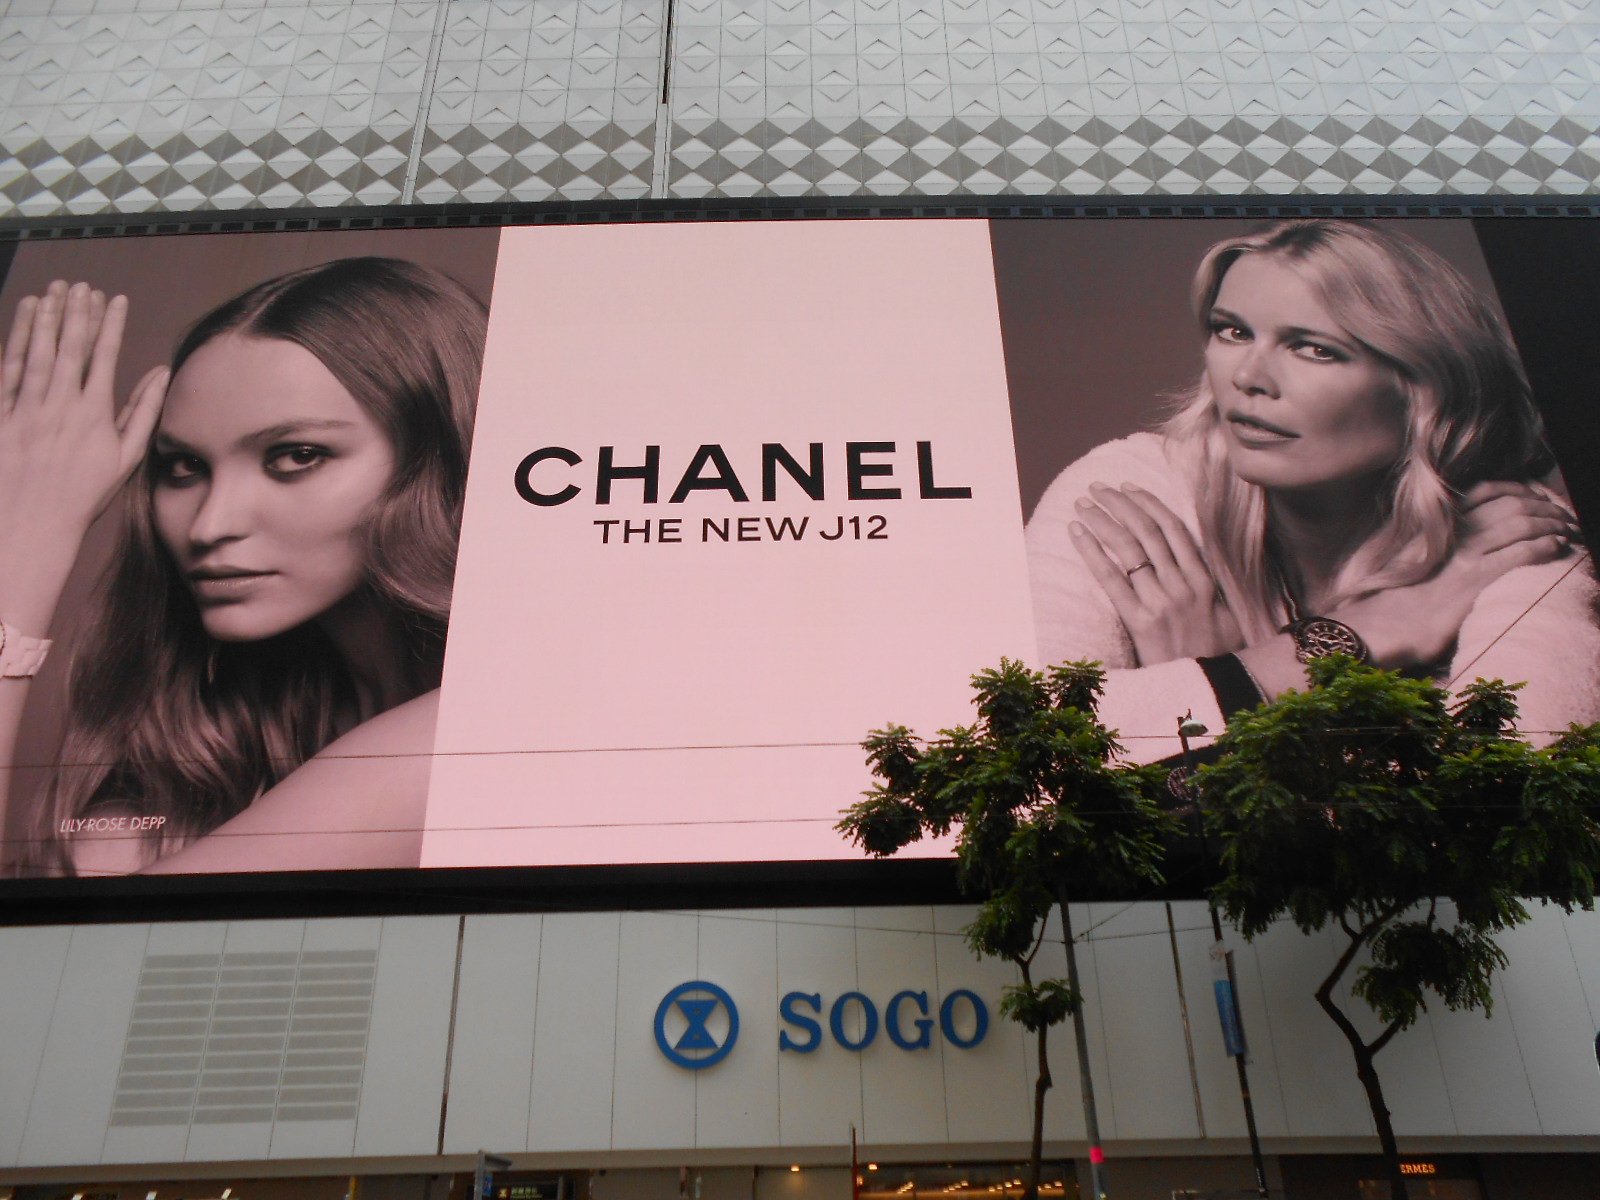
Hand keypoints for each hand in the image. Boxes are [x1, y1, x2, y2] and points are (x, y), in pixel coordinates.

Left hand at [0, 281, 166, 630]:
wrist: (30, 521)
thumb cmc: (82, 494)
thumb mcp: (125, 457)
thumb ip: (142, 412)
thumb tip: (159, 377)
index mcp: (94, 414)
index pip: (104, 356)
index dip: (110, 323)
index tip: (115, 298)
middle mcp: (60, 404)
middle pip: (70, 345)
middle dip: (77, 311)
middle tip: (81, 285)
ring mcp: (27, 406)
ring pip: (38, 349)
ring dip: (46, 316)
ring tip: (54, 290)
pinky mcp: (2, 414)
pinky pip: (9, 367)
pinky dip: (16, 338)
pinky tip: (24, 318)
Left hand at [1069, 481, 1243, 664]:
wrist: (1213, 689)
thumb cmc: (1218, 655)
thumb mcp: (1226, 614)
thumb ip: (1210, 586)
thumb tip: (1193, 562)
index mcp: (1204, 580)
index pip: (1173, 529)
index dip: (1149, 504)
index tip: (1129, 487)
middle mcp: (1183, 585)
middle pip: (1147, 532)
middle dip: (1120, 504)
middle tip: (1098, 487)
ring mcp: (1162, 602)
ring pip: (1129, 548)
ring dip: (1104, 520)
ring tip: (1084, 503)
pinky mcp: (1141, 622)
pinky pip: (1111, 580)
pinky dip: (1093, 553)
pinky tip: (1077, 534)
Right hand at [1333, 478, 1576, 669]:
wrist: (1386, 626)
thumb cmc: (1401, 598)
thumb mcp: (1416, 556)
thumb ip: (1442, 540)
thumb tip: (1470, 537)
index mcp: (1439, 523)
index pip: (1487, 490)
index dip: (1520, 488)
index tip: (1538, 496)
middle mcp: (1454, 531)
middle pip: (1513, 504)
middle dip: (1546, 507)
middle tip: (1564, 517)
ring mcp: (1467, 553)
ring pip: (1523, 524)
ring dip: (1553, 524)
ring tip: (1567, 531)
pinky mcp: (1478, 577)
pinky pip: (1523, 551)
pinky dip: (1546, 546)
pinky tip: (1556, 547)